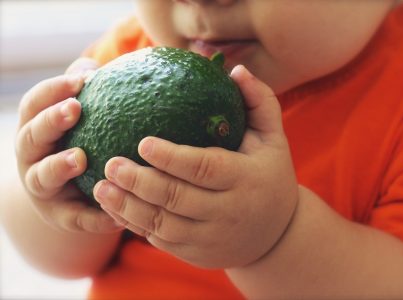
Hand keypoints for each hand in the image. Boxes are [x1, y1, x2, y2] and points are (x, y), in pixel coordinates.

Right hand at [15, 58, 123, 232]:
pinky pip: (75, 217)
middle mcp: (31, 158)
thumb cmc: (77, 144)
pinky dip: (94, 215)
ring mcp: (42, 189)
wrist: (68, 195)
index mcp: (35, 129)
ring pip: (42, 177)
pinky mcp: (60, 216)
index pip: (34, 105)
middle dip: (50, 121)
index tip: (79, 80)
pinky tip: (118, 213)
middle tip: (74, 108)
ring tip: (80, 158)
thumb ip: (88, 94)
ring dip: (57, 166)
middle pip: (31, 137)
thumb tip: (99, 68)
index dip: (52, 90)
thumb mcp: (79, 119)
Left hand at [93, 65, 298, 267]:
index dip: (172, 158)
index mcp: (245, 179)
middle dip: (140, 182)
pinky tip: (115, 208)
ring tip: (100, 188)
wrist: (276, 235)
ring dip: (127, 207)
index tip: (142, 143)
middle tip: (110, 163)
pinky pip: (160, 240)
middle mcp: (228, 212)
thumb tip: (236, 70)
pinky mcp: (195, 253)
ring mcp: (210, 237)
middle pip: (177, 198)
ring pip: (162, 225)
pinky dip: (135, 225)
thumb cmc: (270, 176)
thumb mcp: (274, 139)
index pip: (205, 168)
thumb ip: (259, 101)